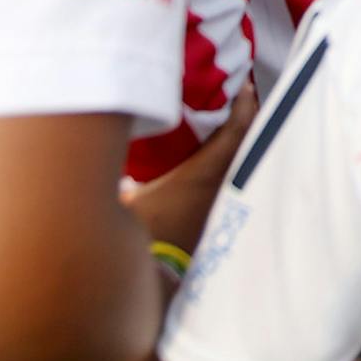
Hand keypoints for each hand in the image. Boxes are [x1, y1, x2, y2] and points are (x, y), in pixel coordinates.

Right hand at [123, 83, 257, 253]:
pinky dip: (234, 161)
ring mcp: (224, 202)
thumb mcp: (129, 198)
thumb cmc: (141, 232)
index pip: (234, 132)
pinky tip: (223, 158)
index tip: (244, 85)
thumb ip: (125, 176)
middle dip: (248, 118)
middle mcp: (222, 185)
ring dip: (242, 140)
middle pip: (246, 143)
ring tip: (236, 120)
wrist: (156, 275)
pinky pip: (234, 178)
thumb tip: (113, 156)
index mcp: (204, 173)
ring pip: (242, 161)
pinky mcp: (220, 217)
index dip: (243, 106)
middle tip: (243, 96)